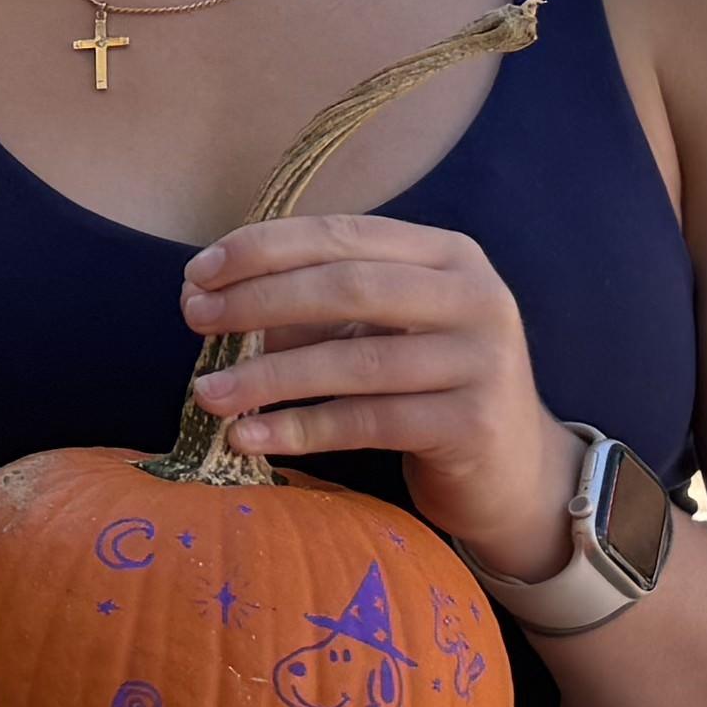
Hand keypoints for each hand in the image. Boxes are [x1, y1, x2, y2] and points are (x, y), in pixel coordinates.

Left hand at [173, 210, 578, 580]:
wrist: (511, 471)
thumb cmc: (425, 387)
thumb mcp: (377, 332)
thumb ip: (311, 308)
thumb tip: (208, 297)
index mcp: (447, 255)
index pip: (343, 235)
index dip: (265, 248)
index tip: (198, 273)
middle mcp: (474, 296)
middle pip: (348, 287)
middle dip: (260, 301)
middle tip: (195, 321)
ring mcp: (481, 360)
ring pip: (354, 361)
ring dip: (268, 375)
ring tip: (206, 393)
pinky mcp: (473, 424)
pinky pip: (368, 423)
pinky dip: (300, 428)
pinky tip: (248, 436)